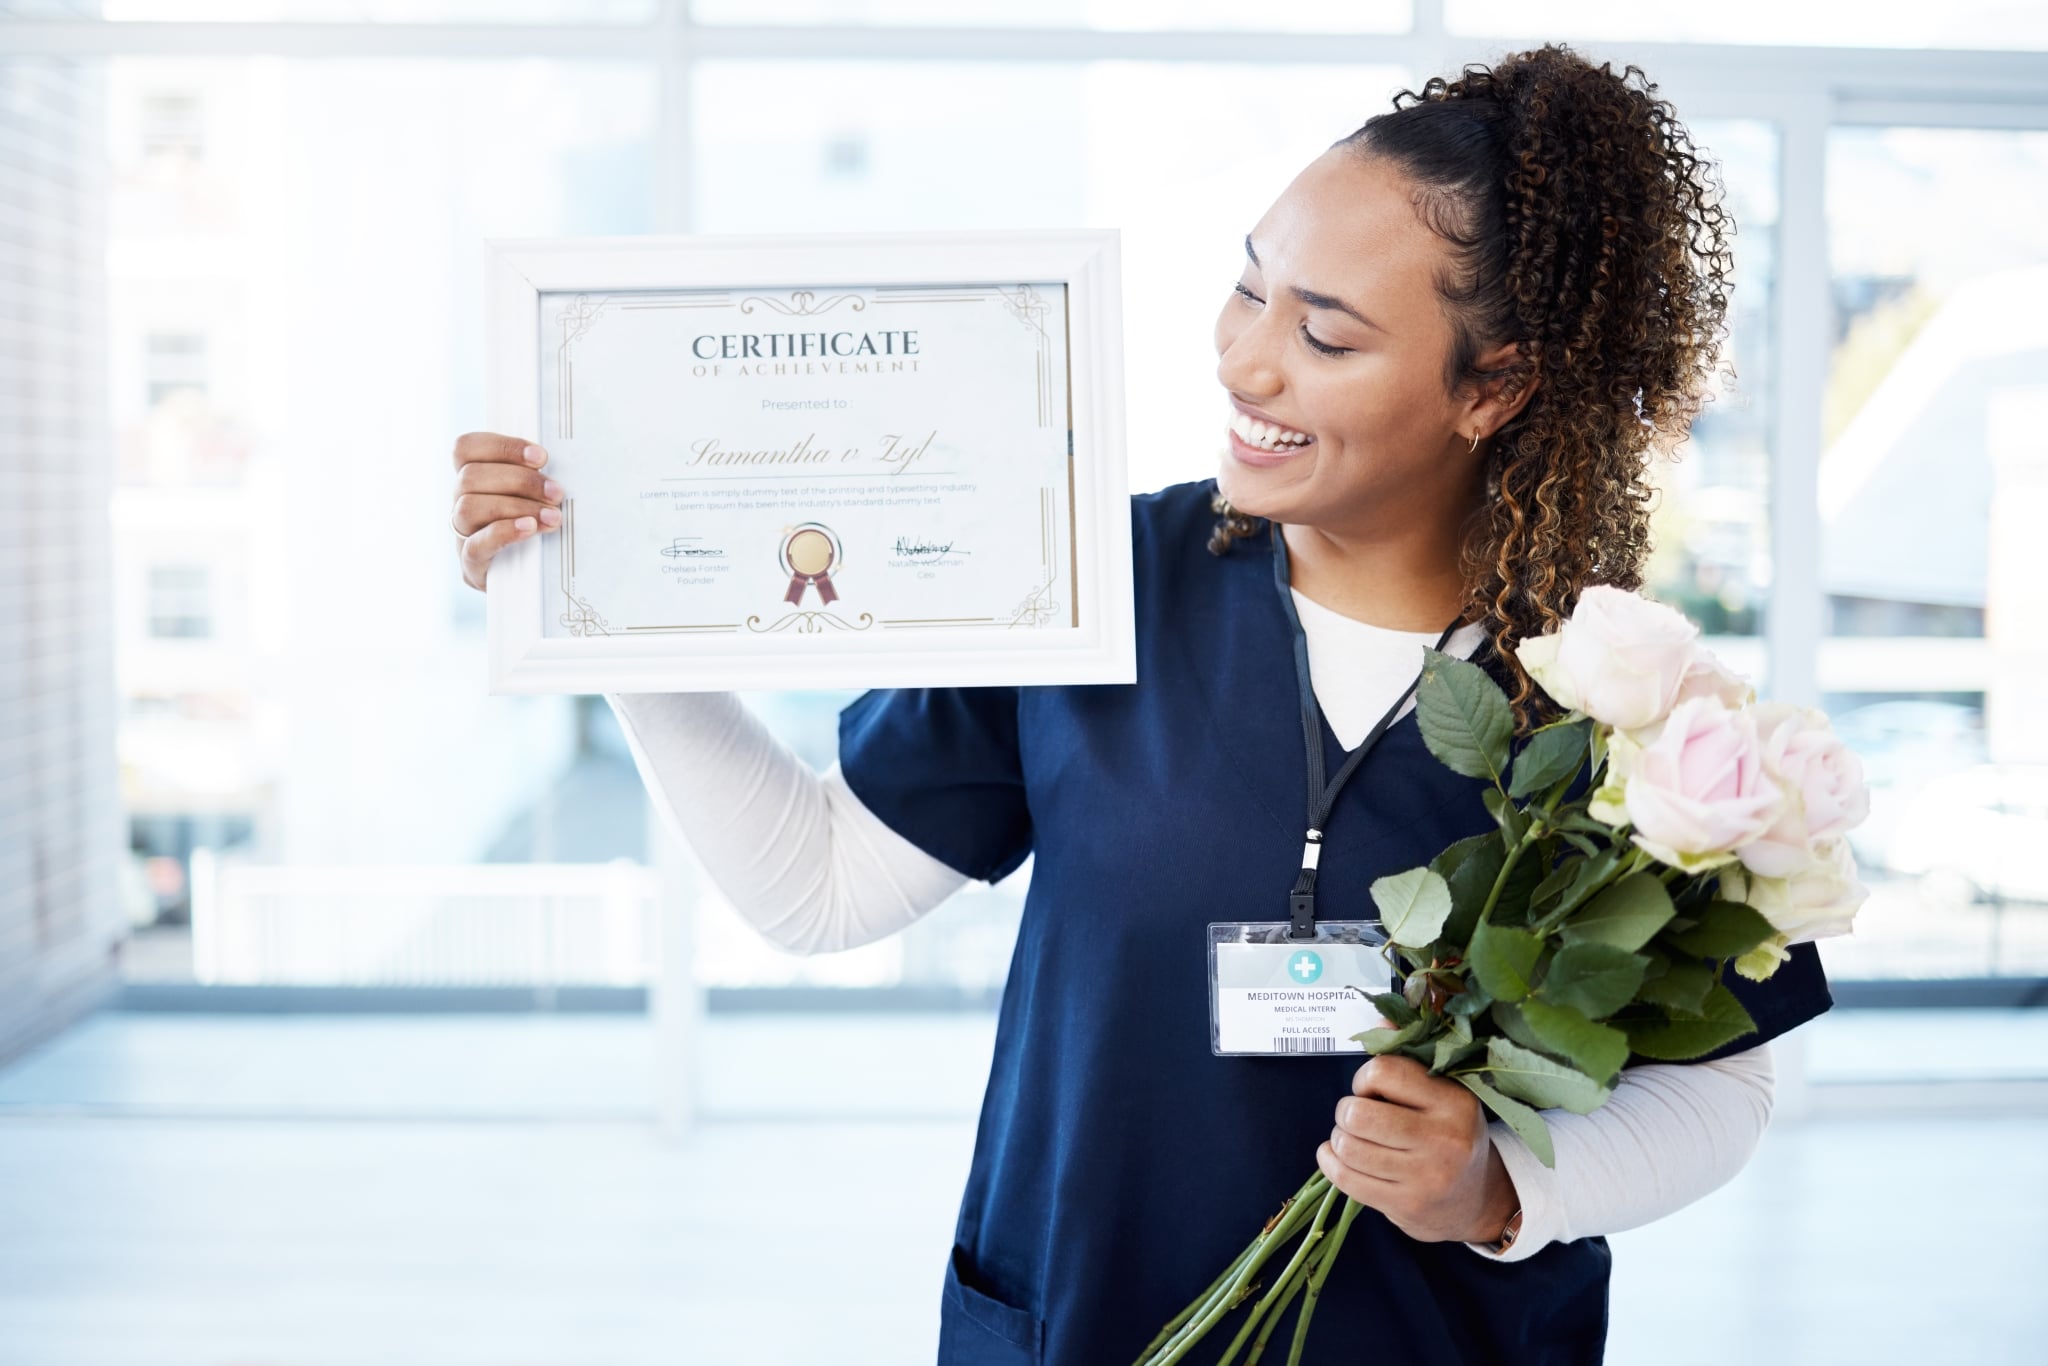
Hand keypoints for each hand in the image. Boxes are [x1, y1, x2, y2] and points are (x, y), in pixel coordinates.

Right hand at [451, 432, 563, 591]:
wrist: (533, 583)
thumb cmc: (540, 532)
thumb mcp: (538, 499)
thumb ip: (539, 478)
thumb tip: (565, 460)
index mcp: (474, 480)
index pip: (466, 448)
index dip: (502, 447)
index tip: (542, 457)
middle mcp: (460, 502)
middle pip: (471, 476)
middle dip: (520, 480)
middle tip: (557, 493)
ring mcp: (462, 534)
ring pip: (469, 506)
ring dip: (517, 506)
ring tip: (552, 517)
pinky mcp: (470, 565)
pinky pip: (475, 545)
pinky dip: (504, 532)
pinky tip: (530, 529)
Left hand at [1315, 1018, 1518, 1244]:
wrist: (1476, 1200)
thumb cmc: (1450, 1134)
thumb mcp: (1443, 1092)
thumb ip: (1408, 1056)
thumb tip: (1379, 1021)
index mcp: (1455, 1102)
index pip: (1383, 1072)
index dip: (1365, 1077)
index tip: (1372, 1088)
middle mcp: (1444, 1141)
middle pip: (1357, 1114)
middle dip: (1347, 1111)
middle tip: (1359, 1115)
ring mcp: (1424, 1178)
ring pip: (1347, 1147)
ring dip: (1340, 1138)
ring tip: (1354, 1137)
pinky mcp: (1405, 1206)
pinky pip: (1345, 1178)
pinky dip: (1330, 1162)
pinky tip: (1338, 1156)